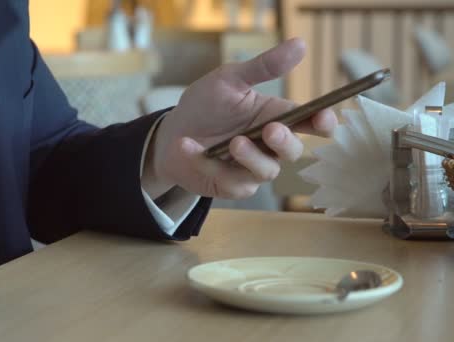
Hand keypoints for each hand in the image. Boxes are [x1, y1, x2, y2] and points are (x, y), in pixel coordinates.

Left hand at [142, 38, 336, 198]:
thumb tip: (299, 44)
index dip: (323, 122)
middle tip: (271, 130)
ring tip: (233, 143)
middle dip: (285, 142)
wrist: (170, 133)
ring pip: (266, 171)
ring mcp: (252, 169)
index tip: (324, 118)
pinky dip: (208, 164)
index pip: (310, 122)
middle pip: (293, 151)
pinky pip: (231, 182)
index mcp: (275, 116)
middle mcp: (269, 145)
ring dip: (251, 157)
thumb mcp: (229, 80)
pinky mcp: (232, 186)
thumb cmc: (205, 105)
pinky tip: (187, 146)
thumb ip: (262, 68)